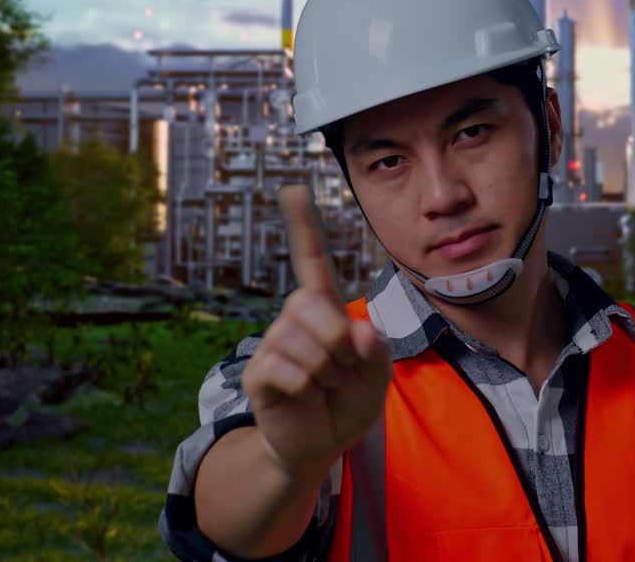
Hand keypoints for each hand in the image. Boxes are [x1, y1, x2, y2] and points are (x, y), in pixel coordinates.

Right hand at [242, 184, 392, 474]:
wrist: (321, 444)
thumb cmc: (349, 401)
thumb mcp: (378, 376)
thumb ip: (377, 352)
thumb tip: (358, 332)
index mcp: (324, 310)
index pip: (312, 262)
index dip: (304, 226)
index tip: (293, 190)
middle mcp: (293, 319)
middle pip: (313, 305)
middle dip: (338, 342)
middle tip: (340, 370)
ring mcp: (272, 344)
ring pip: (304, 343)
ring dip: (325, 373)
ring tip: (322, 386)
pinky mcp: (257, 373)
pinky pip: (285, 369)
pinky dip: (305, 387)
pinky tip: (303, 396)